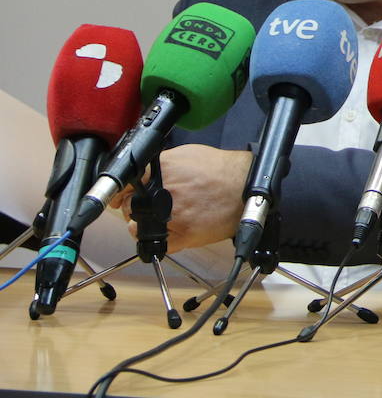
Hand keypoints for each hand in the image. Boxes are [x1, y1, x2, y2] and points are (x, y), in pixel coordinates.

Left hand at [114, 144, 251, 251]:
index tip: (120, 199)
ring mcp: (173, 216)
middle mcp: (164, 194)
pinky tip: (168, 231)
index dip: (121, 193)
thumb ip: (160, 163)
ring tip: (161, 218)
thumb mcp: (186, 154)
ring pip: (137, 227)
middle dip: (134, 207)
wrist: (246, 186)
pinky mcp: (184, 235)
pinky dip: (157, 239)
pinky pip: (156, 243)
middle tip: (149, 206)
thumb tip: (141, 172)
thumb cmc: (221, 169)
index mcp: (162, 171)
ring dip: (143, 224)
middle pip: (129, 206)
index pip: (124, 185)